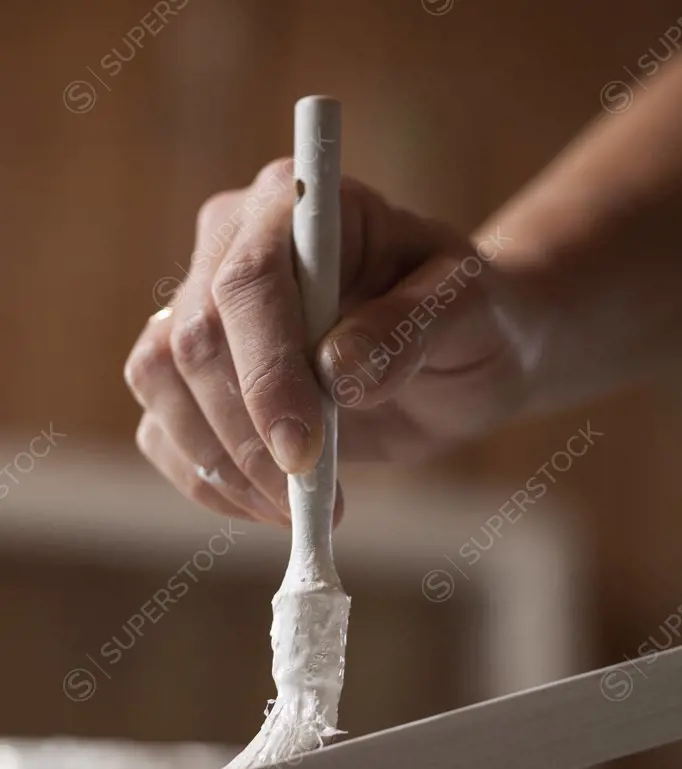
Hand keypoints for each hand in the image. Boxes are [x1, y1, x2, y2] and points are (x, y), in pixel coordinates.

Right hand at [125, 159, 530, 524]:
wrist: (456, 354)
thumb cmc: (468, 316)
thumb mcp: (469, 312)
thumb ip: (410, 328)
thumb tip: (337, 373)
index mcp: (298, 207)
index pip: (247, 283)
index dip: (264, 372)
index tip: (302, 452)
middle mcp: (231, 245)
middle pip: (192, 343)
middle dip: (246, 437)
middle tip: (313, 498)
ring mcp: (201, 307)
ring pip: (159, 384)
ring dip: (222, 464)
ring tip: (297, 507)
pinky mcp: (192, 373)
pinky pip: (161, 428)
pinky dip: (206, 481)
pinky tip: (267, 505)